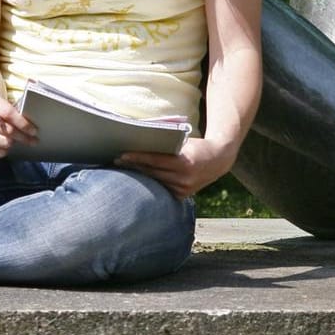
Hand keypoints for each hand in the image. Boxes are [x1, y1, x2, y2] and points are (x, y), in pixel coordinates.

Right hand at [0, 94, 35, 159]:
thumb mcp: (5, 100)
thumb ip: (20, 104)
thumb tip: (36, 102)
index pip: (8, 113)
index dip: (23, 124)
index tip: (34, 130)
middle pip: (7, 130)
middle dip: (24, 137)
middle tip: (34, 140)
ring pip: (3, 143)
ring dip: (14, 144)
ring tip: (19, 141)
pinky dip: (4, 151)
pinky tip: (7, 146)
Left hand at [120, 135, 238, 200]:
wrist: (218, 160)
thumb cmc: (197, 146)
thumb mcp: (184, 140)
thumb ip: (167, 143)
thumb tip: (142, 138)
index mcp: (185, 162)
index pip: (155, 160)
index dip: (137, 157)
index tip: (122, 155)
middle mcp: (184, 178)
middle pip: (152, 172)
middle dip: (134, 166)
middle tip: (116, 160)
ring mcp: (184, 189)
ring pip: (155, 182)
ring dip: (139, 176)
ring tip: (123, 169)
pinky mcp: (183, 196)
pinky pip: (162, 189)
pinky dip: (150, 183)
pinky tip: (138, 179)